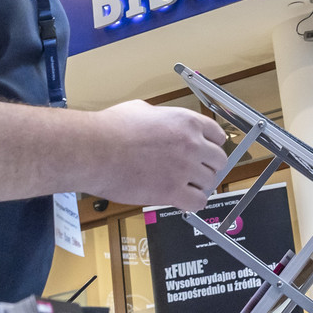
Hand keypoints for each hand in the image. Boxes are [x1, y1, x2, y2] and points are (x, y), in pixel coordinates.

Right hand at [84, 100, 228, 210]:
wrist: (94, 150)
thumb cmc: (110, 128)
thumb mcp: (141, 110)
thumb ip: (162, 118)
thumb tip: (161, 123)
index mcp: (186, 121)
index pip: (218, 136)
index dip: (212, 145)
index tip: (206, 153)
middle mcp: (191, 144)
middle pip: (219, 161)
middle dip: (208, 166)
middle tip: (195, 171)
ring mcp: (184, 168)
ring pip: (210, 183)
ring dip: (199, 185)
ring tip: (184, 186)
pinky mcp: (172, 191)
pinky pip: (198, 202)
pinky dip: (192, 203)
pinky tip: (181, 200)